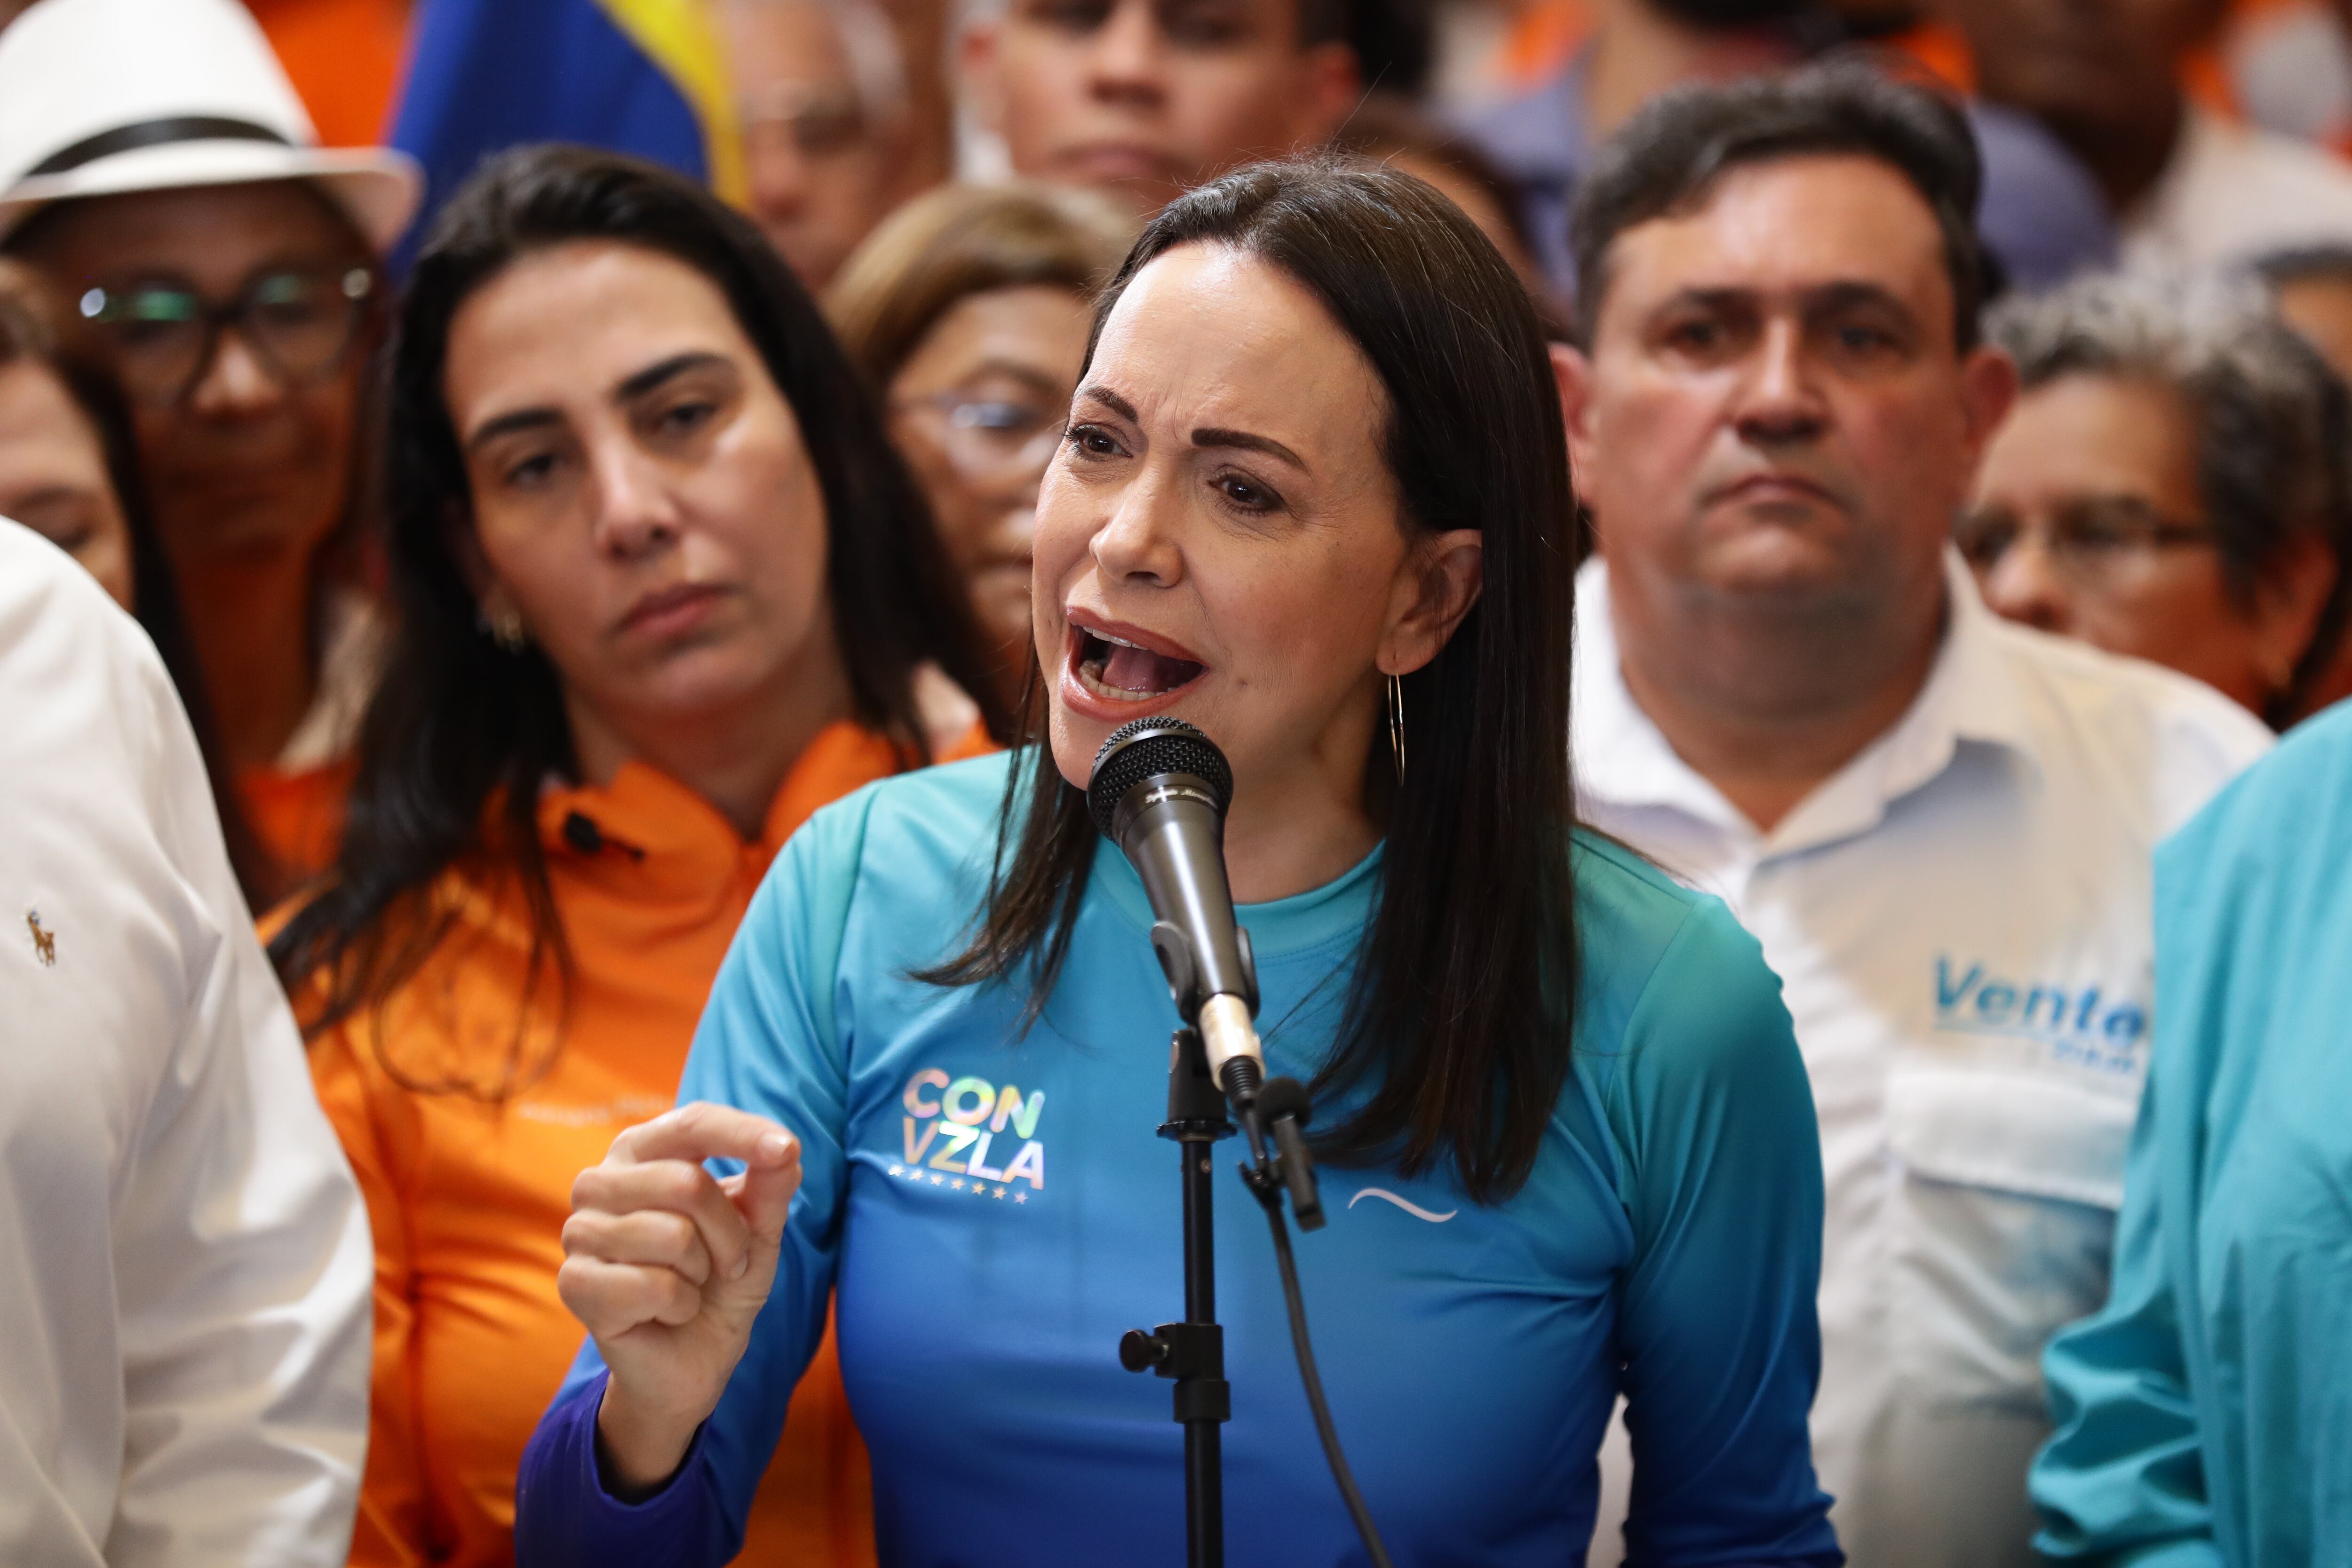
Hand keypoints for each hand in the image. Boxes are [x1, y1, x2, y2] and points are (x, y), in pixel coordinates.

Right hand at [557, 1102, 800, 1492]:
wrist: (693, 1356)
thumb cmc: (721, 1280)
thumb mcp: (758, 1229)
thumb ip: (770, 1186)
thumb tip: (784, 1151)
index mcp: (641, 1150)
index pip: (693, 1123)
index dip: (743, 1133)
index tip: (787, 1148)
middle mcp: (599, 1181)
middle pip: (686, 1183)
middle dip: (730, 1233)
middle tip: (729, 1263)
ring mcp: (579, 1232)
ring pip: (672, 1235)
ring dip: (703, 1271)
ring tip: (692, 1284)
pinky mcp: (575, 1283)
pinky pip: (652, 1285)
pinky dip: (680, 1305)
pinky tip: (668, 1310)